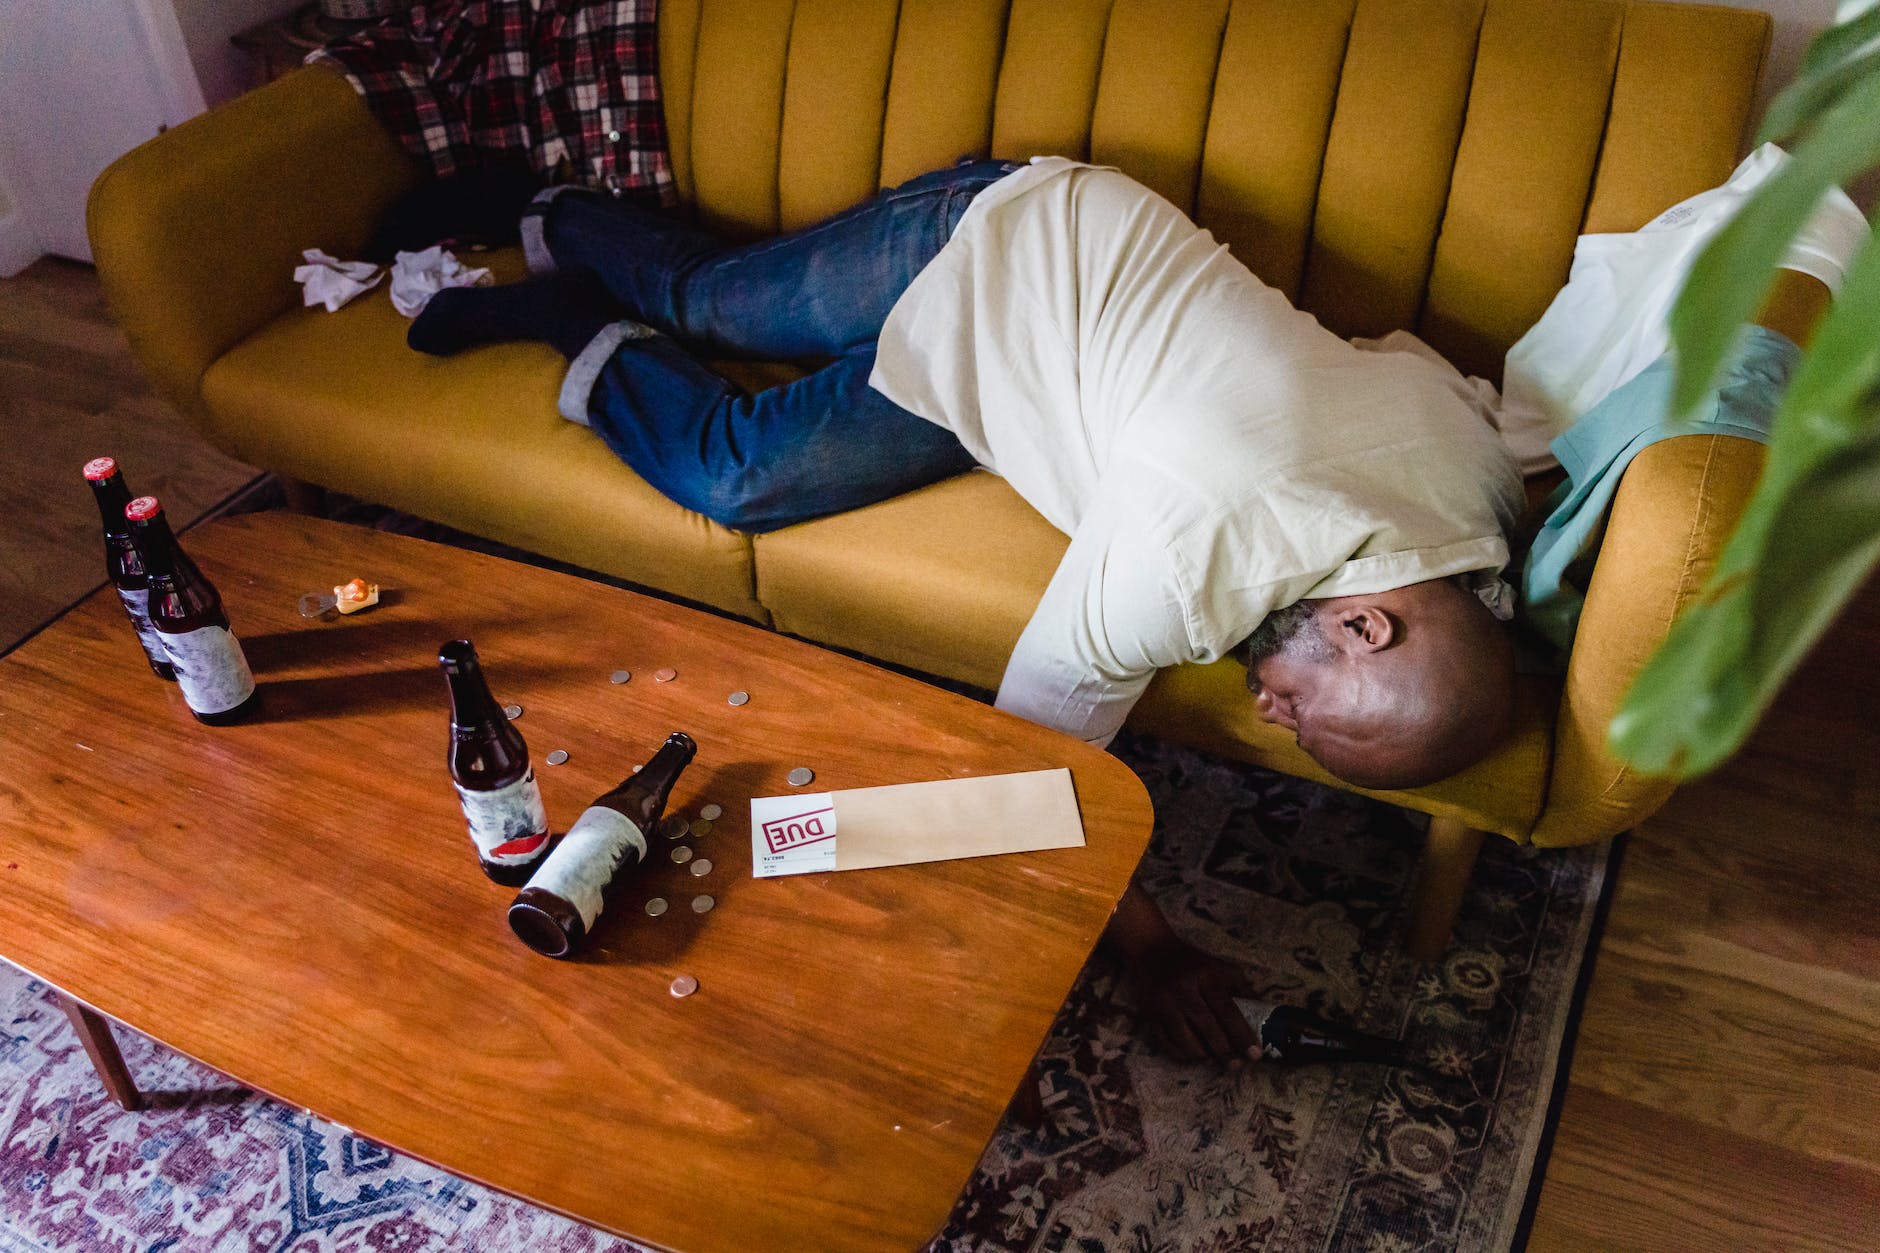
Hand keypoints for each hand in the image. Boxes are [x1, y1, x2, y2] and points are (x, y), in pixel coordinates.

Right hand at [1134, 947, 1261, 1065]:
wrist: (1154, 952)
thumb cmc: (1195, 964)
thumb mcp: (1222, 968)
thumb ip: (1242, 989)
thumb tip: (1262, 1014)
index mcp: (1206, 977)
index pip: (1227, 1009)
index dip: (1241, 1034)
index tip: (1255, 1054)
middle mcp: (1183, 989)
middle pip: (1206, 1025)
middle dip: (1223, 1050)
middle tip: (1236, 1066)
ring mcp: (1163, 1002)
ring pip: (1183, 1038)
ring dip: (1201, 1055)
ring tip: (1213, 1061)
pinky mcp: (1149, 1013)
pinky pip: (1165, 1042)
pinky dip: (1179, 1054)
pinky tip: (1191, 1057)